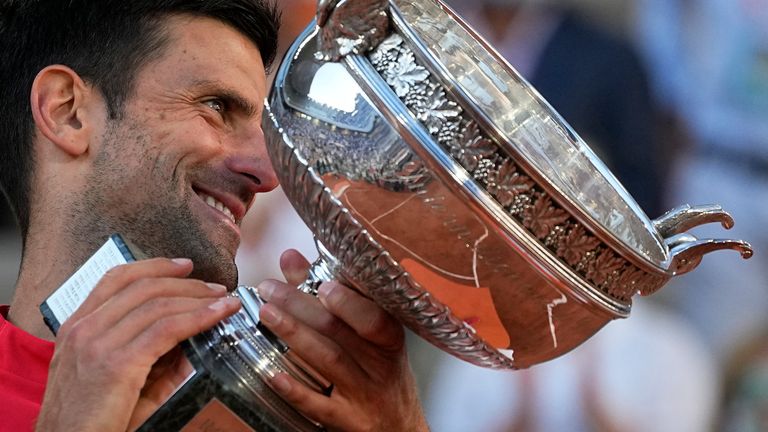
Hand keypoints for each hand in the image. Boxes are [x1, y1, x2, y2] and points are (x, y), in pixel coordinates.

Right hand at [35, 258, 241, 431]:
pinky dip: (198, 317)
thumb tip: (189, 335)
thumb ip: (145, 353)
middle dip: (185, 283)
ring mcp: (96, 344)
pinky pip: (166, 329)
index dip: (154, 267)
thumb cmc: (90, 420)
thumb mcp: (112, 377)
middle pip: (142, 287)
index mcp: (76, 327)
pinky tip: (218, 315)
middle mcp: (83, 329)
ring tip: (224, 301)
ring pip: (157, 305)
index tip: (184, 266)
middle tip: (215, 288)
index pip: (115, 280)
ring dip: (198, 298)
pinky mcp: (116, 364)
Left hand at [256, 250, 428, 431]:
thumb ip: (329, 294)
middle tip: (270, 289)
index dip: (348, 302)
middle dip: (302, 307)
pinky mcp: (347, 420)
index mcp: (388, 338)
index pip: (373, 318)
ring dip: (295, 336)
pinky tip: (273, 374)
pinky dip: (296, 390)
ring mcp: (364, 394)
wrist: (399, 425)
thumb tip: (290, 259)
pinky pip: (319, 405)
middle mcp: (379, 365)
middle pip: (340, 333)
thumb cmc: (380, 370)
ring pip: (329, 361)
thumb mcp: (370, 334)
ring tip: (266, 314)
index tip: (322, 284)